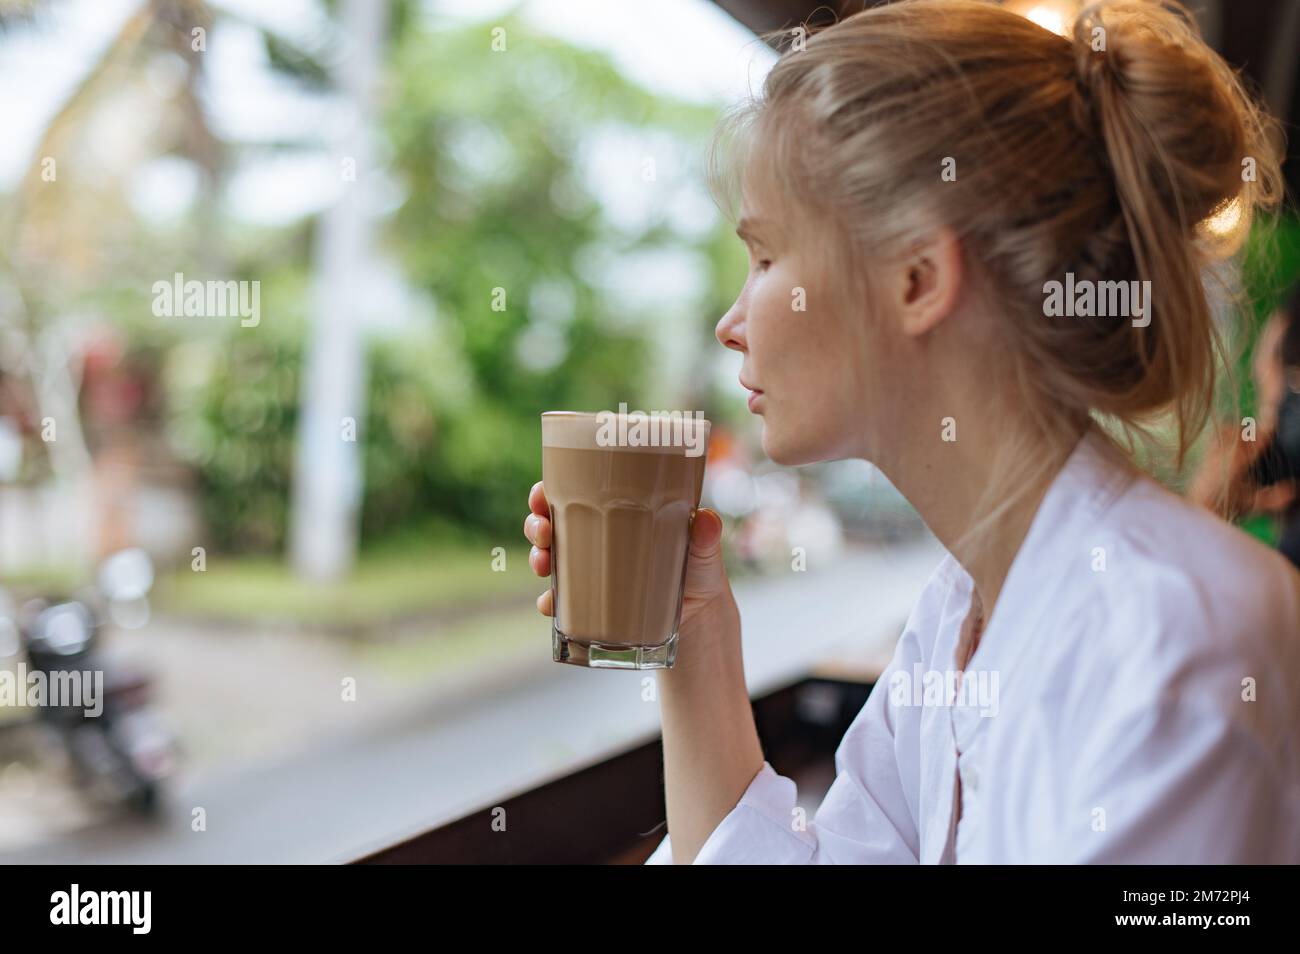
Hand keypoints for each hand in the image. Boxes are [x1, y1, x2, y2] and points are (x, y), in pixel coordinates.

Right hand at [523, 480, 735, 631]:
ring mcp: (592, 572)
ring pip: (550, 558)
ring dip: (538, 558)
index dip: (548, 491)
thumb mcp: (703, 554)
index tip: (540, 493)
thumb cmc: (699, 573)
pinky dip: (550, 602)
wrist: (699, 621)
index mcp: (619, 514)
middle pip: (552, 523)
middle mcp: (598, 540)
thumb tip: (707, 520)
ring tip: (544, 564)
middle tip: (543, 531)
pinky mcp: (591, 604)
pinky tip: (550, 605)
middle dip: (536, 524)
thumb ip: (704, 538)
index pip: (575, 493)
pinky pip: (561, 602)